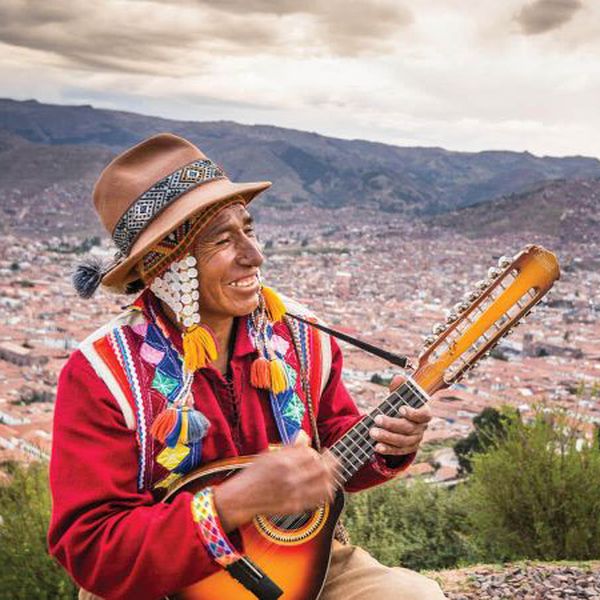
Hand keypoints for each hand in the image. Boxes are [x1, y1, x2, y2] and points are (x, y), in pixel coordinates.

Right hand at [213, 445, 338, 531]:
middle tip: (332, 460)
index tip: (318, 452)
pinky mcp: (295, 508)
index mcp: (284, 462)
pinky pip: (318, 500)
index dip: (317, 453)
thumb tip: (305, 435)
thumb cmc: (255, 473)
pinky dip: (324, 493)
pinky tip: (323, 487)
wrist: (242, 497)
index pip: (312, 454)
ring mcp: (294, 495)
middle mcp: (291, 478)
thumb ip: (290, 446)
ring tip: (330, 474)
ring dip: (331, 478)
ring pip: (325, 486)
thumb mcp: (269, 454)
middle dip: (331, 463)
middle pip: (322, 469)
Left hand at [368, 375, 431, 456]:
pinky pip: (398, 451)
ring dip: (387, 437)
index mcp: (424, 413)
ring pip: (402, 441)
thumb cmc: (400, 405)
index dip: (413, 412)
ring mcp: (415, 440)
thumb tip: (398, 378)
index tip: (400, 408)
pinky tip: (377, 446)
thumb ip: (398, 388)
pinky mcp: (408, 449)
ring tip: (372, 432)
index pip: (423, 415)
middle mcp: (421, 428)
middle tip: (377, 419)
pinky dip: (388, 449)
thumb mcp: (400, 396)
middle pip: (408, 428)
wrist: (402, 421)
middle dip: (392, 424)